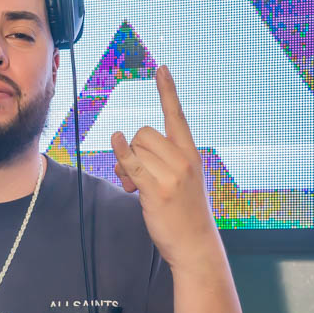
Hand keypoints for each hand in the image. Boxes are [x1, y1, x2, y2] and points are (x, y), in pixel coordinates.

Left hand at [111, 65, 219, 270]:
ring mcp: (172, 174)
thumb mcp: (180, 183)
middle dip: (134, 150)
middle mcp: (184, 160)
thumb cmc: (185, 215)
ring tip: (135, 187)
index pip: (177, 116)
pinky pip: (131, 163)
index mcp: (191, 155)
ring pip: (136, 148)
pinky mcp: (157, 189)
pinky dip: (121, 156)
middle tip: (135, 177)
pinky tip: (117, 150)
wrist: (196, 244)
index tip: (161, 68)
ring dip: (127, 164)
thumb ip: (157, 164)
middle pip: (145, 133)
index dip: (167, 91)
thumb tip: (124, 158)